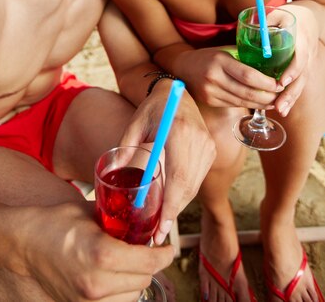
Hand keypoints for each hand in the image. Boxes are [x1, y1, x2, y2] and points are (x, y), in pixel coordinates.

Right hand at [24, 200, 173, 300]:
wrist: (24, 244)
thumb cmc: (55, 222)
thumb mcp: (91, 213)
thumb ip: (118, 220)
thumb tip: (141, 218)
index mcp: (102, 254)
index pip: (148, 262)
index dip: (164, 255)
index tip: (168, 248)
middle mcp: (97, 283)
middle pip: (143, 280)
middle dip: (150, 265)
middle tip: (148, 251)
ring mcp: (87, 301)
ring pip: (132, 297)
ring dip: (136, 281)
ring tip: (130, 264)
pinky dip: (120, 293)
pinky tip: (116, 278)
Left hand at [118, 82, 215, 244]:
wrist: (177, 92)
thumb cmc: (153, 107)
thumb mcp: (135, 123)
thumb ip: (126, 147)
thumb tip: (115, 171)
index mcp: (179, 133)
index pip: (178, 179)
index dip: (170, 207)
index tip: (161, 228)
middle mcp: (198, 141)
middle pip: (187, 188)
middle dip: (172, 213)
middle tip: (158, 233)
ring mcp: (207, 146)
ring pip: (194, 186)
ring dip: (178, 205)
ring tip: (162, 223)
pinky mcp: (210, 150)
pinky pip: (197, 179)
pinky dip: (184, 193)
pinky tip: (172, 202)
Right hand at [180, 46, 281, 109]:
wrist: (182, 66)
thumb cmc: (208, 56)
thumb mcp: (224, 51)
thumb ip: (243, 58)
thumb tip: (271, 64)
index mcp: (220, 61)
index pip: (248, 75)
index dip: (266, 82)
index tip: (279, 84)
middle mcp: (213, 77)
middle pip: (247, 92)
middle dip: (267, 96)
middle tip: (280, 95)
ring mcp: (210, 91)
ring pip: (241, 101)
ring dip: (260, 104)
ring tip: (273, 102)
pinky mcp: (208, 101)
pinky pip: (233, 105)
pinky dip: (248, 106)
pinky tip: (258, 104)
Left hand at [274, 4, 318, 115]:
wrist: (306, 19)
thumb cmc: (287, 16)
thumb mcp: (278, 14)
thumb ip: (266, 20)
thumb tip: (252, 26)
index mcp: (301, 40)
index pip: (300, 58)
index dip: (292, 70)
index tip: (282, 82)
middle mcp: (306, 54)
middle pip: (301, 77)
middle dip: (290, 92)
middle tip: (279, 106)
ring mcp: (306, 64)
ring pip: (300, 83)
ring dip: (290, 98)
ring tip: (279, 111)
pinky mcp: (302, 70)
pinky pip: (297, 85)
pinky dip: (290, 97)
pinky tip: (282, 108)